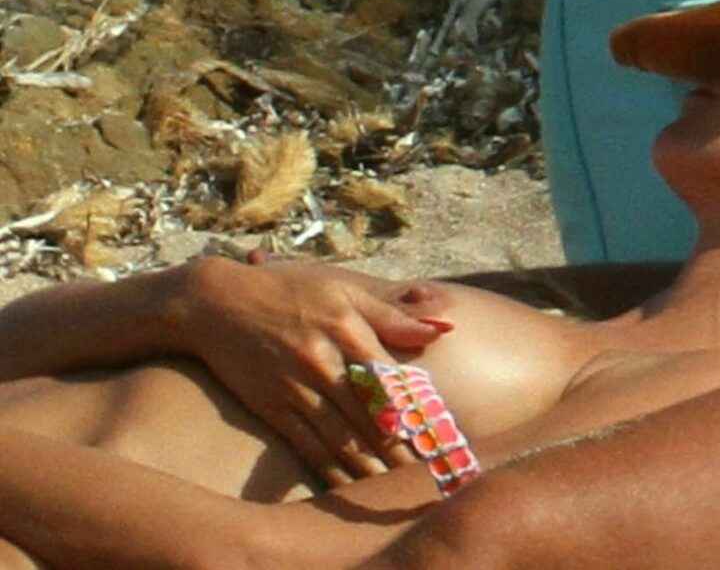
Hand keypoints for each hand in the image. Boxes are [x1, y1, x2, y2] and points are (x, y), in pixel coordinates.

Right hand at [175, 255, 452, 485]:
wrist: (216, 304)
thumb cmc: (288, 292)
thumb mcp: (342, 291)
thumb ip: (391, 315)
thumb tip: (440, 329)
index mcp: (348, 330)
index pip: (394, 379)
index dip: (420, 411)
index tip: (442, 436)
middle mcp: (325, 363)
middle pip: (373, 416)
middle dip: (403, 448)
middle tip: (430, 472)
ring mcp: (297, 388)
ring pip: (344, 439)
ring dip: (373, 467)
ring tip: (399, 489)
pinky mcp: (274, 408)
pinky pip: (309, 447)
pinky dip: (333, 470)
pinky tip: (352, 488)